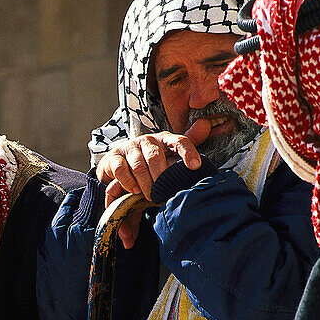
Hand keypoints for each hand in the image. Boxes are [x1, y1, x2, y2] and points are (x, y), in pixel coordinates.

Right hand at [96, 121, 212, 248]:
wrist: (118, 166)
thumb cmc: (149, 166)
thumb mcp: (168, 162)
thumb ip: (185, 150)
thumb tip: (205, 123)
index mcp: (165, 140)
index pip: (179, 140)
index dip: (188, 152)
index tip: (195, 167)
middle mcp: (148, 140)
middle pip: (156, 156)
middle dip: (160, 178)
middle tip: (163, 194)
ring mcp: (130, 147)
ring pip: (138, 165)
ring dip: (145, 184)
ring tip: (149, 196)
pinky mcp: (114, 157)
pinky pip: (122, 170)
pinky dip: (129, 183)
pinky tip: (134, 191)